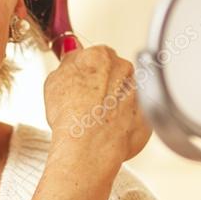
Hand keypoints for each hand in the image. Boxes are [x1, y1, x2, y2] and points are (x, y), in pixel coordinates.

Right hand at [44, 44, 151, 165]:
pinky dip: (124, 124)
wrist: (87, 147)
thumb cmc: (71, 115)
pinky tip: (108, 133)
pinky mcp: (146, 119)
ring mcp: (138, 95)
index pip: (96, 57)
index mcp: (102, 56)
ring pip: (126, 96)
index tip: (80, 83)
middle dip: (104, 87)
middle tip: (86, 105)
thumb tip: (72, 52)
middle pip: (115, 74)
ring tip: (96, 121)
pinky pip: (134, 118)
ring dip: (114, 105)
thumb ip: (68, 61)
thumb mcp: (54, 80)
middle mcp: (125, 71)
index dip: (87, 72)